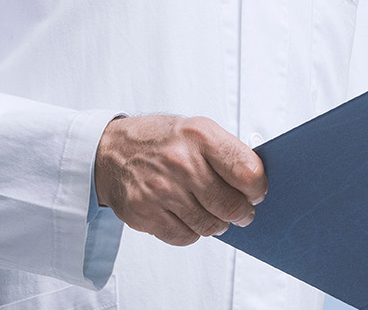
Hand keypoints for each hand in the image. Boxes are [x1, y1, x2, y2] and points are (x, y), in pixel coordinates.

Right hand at [93, 116, 265, 245]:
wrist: (109, 150)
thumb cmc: (161, 140)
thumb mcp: (197, 129)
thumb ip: (228, 153)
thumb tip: (256, 185)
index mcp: (199, 136)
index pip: (247, 172)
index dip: (257, 188)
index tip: (255, 192)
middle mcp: (180, 162)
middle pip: (230, 205)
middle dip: (242, 213)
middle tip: (242, 212)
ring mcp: (160, 190)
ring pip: (210, 225)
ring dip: (218, 224)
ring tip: (214, 213)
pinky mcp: (144, 213)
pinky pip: (185, 237)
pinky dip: (193, 232)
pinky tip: (188, 216)